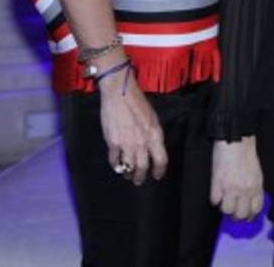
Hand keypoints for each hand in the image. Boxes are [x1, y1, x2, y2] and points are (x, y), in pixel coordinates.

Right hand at [97, 65, 167, 185]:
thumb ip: (153, 135)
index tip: (157, 175)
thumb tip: (152, 148)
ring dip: (128, 173)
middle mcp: (142, 142)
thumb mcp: (152, 118)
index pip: (161, 160)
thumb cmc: (137, 102)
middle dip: (141, 177)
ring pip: (129, 167)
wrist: (120, 94)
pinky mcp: (113, 143)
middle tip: (139, 180)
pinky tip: (117, 164)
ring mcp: (127, 144)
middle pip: (143, 167)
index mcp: (155, 135)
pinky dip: (116, 165)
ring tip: (127, 175)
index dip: (159, 170)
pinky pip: (115, 160)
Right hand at [211, 137, 263, 219]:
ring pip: (227, 210)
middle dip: (236, 215)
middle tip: (232, 210)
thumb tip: (250, 202)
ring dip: (225, 207)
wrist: (236, 141)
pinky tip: (217, 192)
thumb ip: (254, 188)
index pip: (255, 210)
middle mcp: (245, 190)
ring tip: (224, 200)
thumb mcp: (256, 173)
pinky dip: (215, 199)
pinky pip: (214, 201)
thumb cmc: (246, 155)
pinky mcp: (217, 184)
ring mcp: (231, 188)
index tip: (245, 216)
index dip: (249, 215)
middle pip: (240, 214)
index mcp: (256, 187)